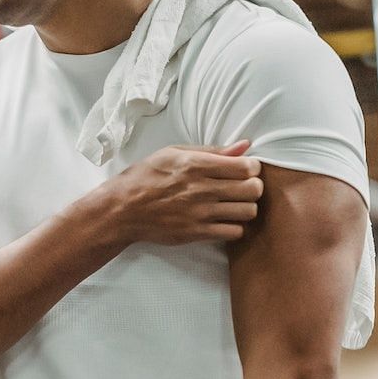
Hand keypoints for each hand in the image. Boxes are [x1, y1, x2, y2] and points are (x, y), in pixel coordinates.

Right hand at [95, 141, 263, 246]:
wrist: (122, 209)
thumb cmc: (146, 177)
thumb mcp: (174, 153)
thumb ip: (212, 151)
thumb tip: (245, 145)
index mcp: (196, 165)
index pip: (246, 167)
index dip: (253, 167)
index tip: (247, 169)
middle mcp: (200, 189)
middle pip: (252, 189)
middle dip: (254, 187)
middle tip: (244, 187)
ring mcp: (200, 213)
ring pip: (247, 211)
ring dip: (247, 207)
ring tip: (235, 204)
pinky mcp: (196, 233)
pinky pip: (234, 232)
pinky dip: (235, 226)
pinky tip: (225, 220)